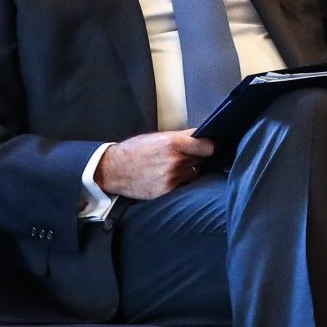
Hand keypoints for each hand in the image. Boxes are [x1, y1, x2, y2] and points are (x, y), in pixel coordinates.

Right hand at [95, 131, 213, 199]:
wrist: (113, 169)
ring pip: (195, 172)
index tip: (212, 146)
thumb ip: (182, 137)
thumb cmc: (135, 150)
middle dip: (199, 156)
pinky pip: (184, 185)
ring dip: (190, 169)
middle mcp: (175, 161)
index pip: (208, 146)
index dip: (212, 146)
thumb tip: (203, 136)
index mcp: (173, 143)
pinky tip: (169, 176)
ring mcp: (172, 178)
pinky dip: (181, 180)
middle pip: (202, 159)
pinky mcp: (168, 191)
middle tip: (188, 155)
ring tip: (174, 166)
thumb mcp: (158, 137)